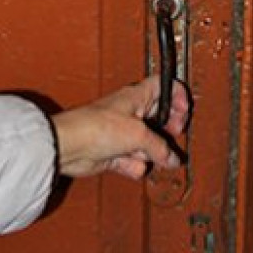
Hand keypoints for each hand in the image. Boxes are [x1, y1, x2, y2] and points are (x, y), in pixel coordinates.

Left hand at [51, 76, 189, 179]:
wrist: (69, 146)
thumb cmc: (95, 127)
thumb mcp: (138, 134)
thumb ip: (160, 147)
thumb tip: (171, 157)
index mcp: (137, 96)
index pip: (165, 86)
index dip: (178, 98)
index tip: (183, 114)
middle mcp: (130, 112)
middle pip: (160, 119)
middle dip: (166, 134)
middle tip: (169, 138)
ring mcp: (122, 133)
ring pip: (148, 146)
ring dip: (146, 155)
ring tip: (138, 154)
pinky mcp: (114, 152)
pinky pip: (134, 162)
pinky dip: (132, 166)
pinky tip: (125, 163)